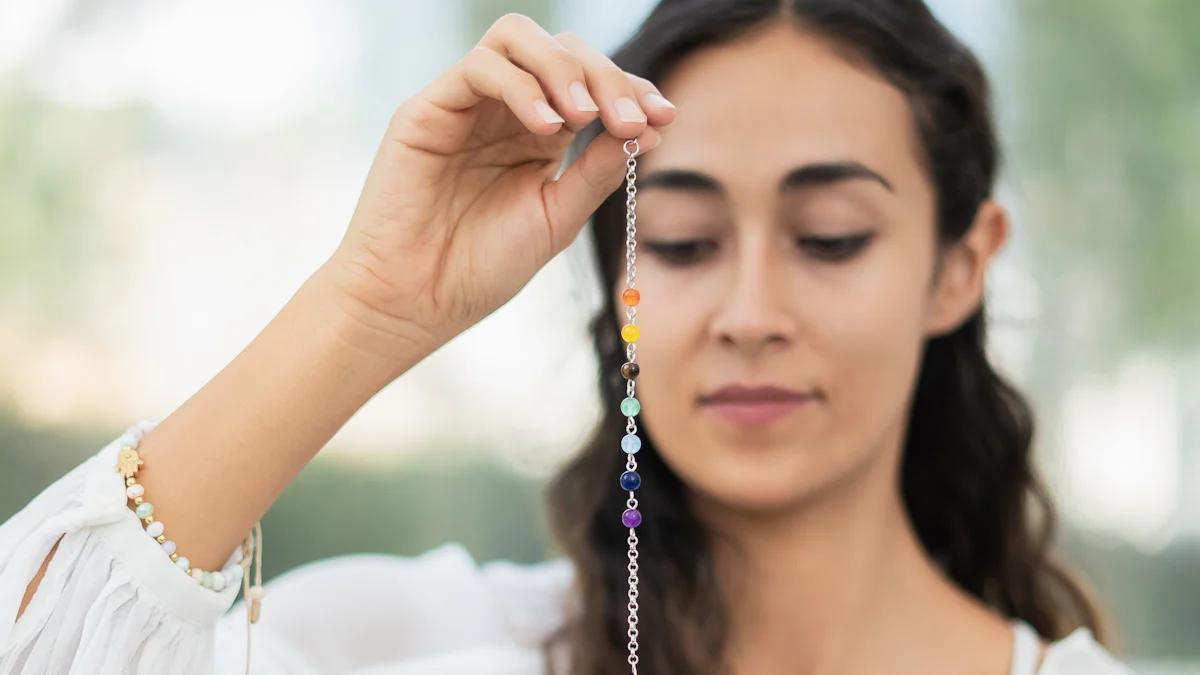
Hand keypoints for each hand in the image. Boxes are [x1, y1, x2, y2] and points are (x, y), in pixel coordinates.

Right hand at [322, 13, 674, 359]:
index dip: (630, 88)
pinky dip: (520, 86)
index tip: (663, 115)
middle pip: (561, 50)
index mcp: (538, 134)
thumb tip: (653, 129)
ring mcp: (466, 105)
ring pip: (517, 39)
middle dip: (606, 75)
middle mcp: (504, 110)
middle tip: (630, 117)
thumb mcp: (557, 217)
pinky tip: (547, 127)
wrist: (415, 303)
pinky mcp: (427, 110)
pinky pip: (478, 68)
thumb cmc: (480, 268)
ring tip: (585, 116)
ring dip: (563, 68)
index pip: (590, 83)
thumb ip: (597, 170)